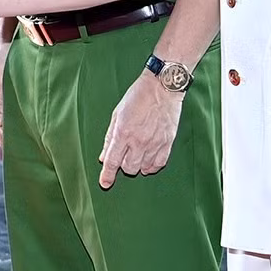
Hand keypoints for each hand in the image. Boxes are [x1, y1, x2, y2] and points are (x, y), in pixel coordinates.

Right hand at [0, 36, 9, 146]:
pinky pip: (4, 105)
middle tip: (12, 147)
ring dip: (6, 124)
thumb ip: (2, 102)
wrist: (14, 38)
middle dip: (1, 132)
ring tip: (17, 138)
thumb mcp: (5, 80)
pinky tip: (19, 120)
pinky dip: (10, 114)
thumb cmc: (9, 55)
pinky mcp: (3, 86)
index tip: (6, 145)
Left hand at [98, 70, 183, 188]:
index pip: (112, 161)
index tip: (105, 183)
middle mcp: (139, 141)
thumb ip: (109, 137)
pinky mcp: (167, 143)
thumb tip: (103, 156)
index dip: (107, 175)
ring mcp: (155, 143)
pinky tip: (148, 159)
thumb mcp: (117, 114)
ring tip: (137, 153)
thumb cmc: (138, 97)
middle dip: (123, 165)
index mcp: (123, 132)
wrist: (162, 87)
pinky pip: (158, 164)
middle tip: (125, 154)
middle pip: (128, 168)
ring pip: (143, 168)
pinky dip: (152, 165)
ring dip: (137, 165)